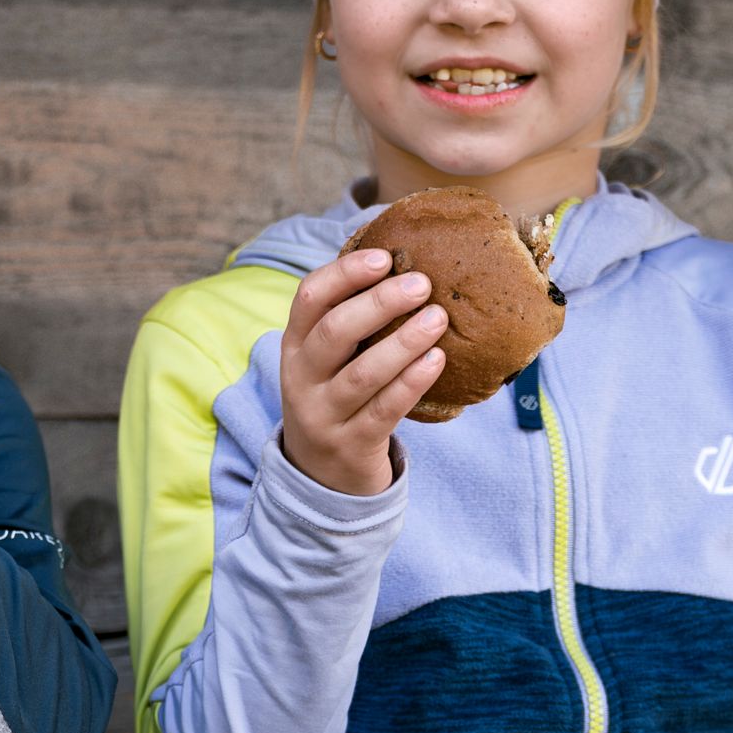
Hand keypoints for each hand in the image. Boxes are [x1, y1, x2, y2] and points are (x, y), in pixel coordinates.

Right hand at [279, 248, 447, 496]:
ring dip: (403, 342)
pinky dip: (411, 381)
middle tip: (421, 284)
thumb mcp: (325, 361)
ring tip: (438, 318)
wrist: (321, 475)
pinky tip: (437, 359)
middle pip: (334, 332)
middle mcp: (301, 379)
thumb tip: (400, 263)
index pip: (310, 298)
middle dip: (379, 303)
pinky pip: (384, 410)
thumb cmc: (335, 398)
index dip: (345, 273)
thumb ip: (350, 319)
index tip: (383, 257)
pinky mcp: (351, 445)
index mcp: (295, 346)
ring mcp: (323, 415)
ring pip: (362, 374)